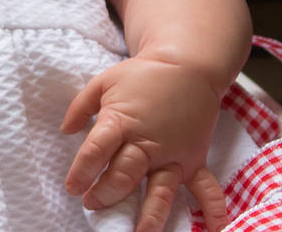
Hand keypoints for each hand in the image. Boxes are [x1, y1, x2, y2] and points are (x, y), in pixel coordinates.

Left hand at [61, 57, 227, 231]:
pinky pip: (206, 187)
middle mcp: (148, 142)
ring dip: (151, 214)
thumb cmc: (142, 76)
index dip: (82, 170)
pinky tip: (216, 229)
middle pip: (124, 175)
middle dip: (106, 194)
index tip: (72, 187)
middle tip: (92, 205)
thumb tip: (65, 130)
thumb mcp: (103, 82)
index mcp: (121, 122)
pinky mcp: (194, 160)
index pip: (97, 150)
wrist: (187, 67)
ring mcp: (173, 154)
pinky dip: (214, 208)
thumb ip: (81, 107)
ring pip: (161, 189)